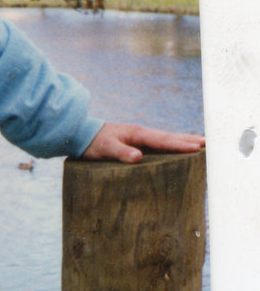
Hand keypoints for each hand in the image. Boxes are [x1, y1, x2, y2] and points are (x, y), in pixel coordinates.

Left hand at [81, 123, 205, 164]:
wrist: (81, 134)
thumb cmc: (93, 143)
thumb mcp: (105, 149)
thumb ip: (121, 153)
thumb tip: (138, 157)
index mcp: (138, 134)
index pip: (164, 141)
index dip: (181, 145)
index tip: (198, 149)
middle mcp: (142, 133)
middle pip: (171, 138)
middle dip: (190, 141)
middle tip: (210, 144)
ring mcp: (141, 136)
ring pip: (167, 139)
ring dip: (184, 141)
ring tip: (202, 144)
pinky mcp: (137, 141)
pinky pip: (160, 143)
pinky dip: (173, 144)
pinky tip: (178, 148)